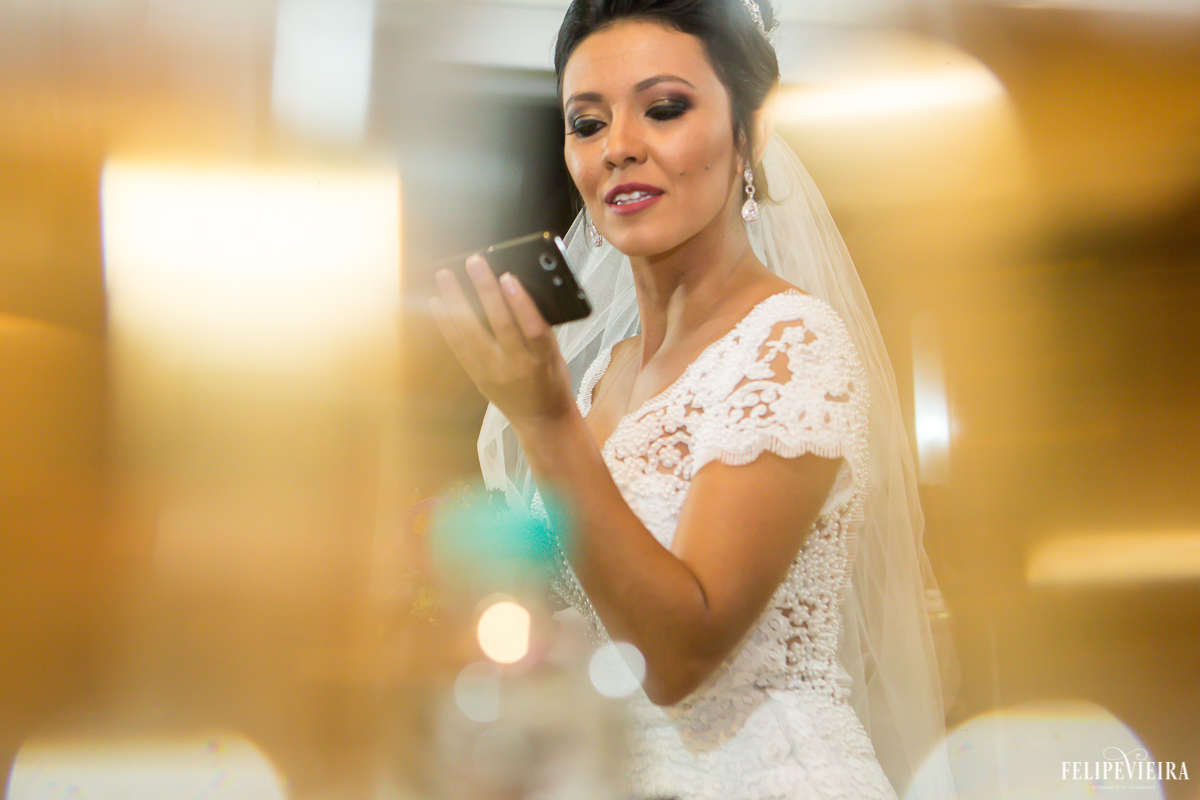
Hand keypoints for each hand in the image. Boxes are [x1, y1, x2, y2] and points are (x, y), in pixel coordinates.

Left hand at [430, 255, 575, 429]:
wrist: (542, 420)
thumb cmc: (552, 381)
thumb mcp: (556, 354)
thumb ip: (540, 328)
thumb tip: (517, 290)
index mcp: (542, 359)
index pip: (532, 328)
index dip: (520, 302)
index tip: (509, 277)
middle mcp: (516, 367)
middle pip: (499, 325)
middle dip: (485, 290)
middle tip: (474, 262)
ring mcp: (493, 374)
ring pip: (471, 334)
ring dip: (456, 302)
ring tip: (445, 276)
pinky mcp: (477, 377)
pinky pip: (458, 347)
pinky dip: (446, 323)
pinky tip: (437, 303)